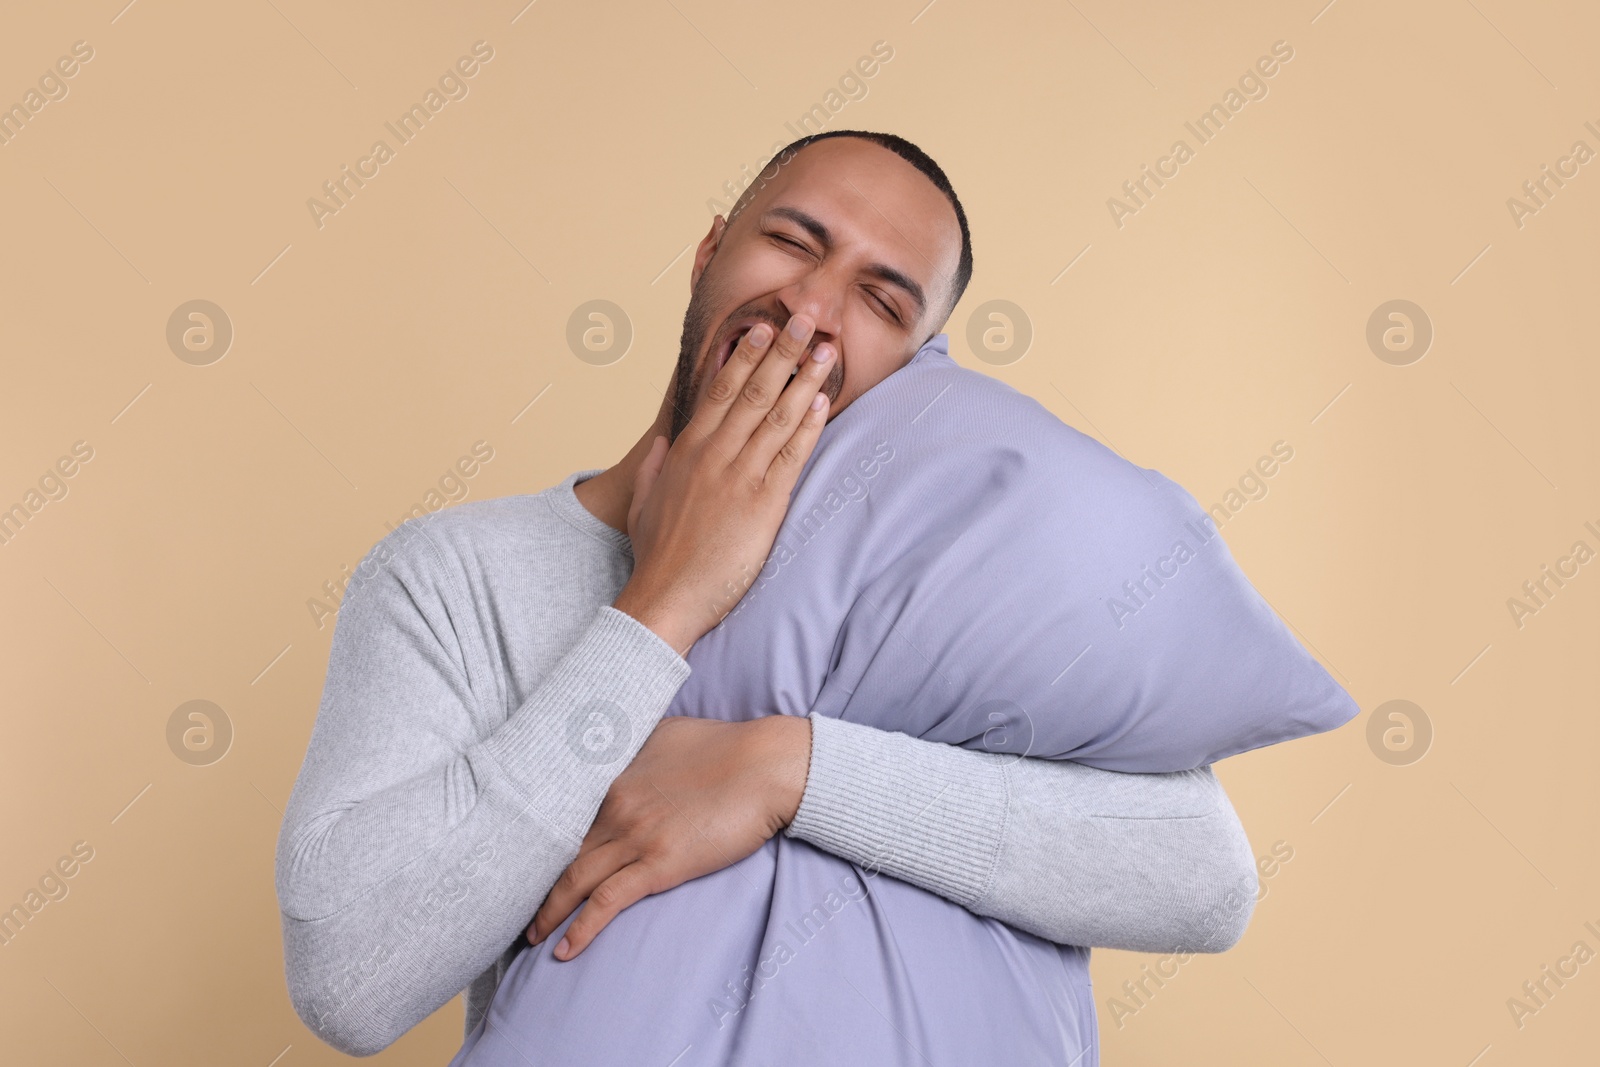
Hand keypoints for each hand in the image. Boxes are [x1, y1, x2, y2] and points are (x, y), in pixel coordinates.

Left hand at [526, 714, 811, 958]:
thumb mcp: (664, 732)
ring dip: (547, 913)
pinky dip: (582, 928)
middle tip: (511, 905)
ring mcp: (634, 836)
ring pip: (573, 880)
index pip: (558, 812)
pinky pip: (608, 902)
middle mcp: (613, 806)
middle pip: (556, 850)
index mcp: (612, 774)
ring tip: (530, 937)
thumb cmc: (725, 745)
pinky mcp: (659, 864)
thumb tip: (614, 748)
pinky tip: (564, 950)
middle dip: (530, 881)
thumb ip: (631, 744)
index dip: (535, 839)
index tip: (520, 857)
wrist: (766, 764)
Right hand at [612, 316, 833, 653]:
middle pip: (754, 390)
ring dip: (806, 379)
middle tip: (806, 319)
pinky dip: (809, 426)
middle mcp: (714, 454)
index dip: (745, 355)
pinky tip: (824, 402)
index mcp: (687, 450)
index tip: (762, 328)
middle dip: (784, 351)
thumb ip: (654, 467)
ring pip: (778, 415)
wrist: (666, 596)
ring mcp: (740, 476)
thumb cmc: (656, 555)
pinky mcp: (764, 503)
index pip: (720, 389)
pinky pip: (792, 456)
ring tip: (827, 351)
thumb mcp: (644, 503)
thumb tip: (661, 443)